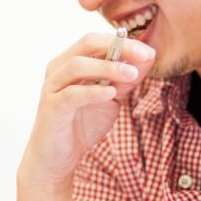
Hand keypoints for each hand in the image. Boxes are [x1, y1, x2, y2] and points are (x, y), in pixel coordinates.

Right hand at [20, 33, 154, 190]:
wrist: (57, 159)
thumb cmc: (82, 124)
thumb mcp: (112, 98)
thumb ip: (126, 79)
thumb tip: (149, 57)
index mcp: (71, 62)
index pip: (97, 41)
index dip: (124, 42)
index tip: (149, 51)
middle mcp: (58, 69)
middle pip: (87, 45)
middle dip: (119, 47)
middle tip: (144, 56)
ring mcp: (52, 88)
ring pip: (77, 66)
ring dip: (108, 67)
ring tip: (132, 74)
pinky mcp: (51, 109)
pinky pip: (71, 94)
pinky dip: (92, 91)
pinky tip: (111, 93)